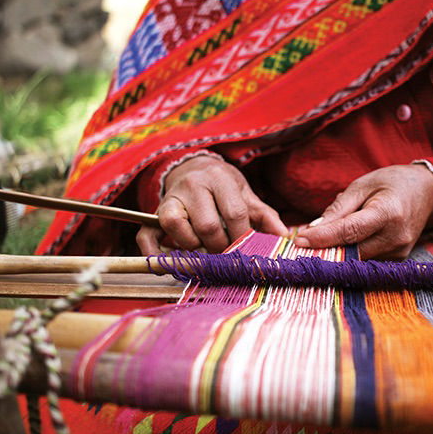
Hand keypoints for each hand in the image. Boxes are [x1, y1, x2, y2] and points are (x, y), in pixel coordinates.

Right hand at [137, 155, 287, 254]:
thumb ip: (265, 216)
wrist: (193, 167)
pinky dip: (154, 254)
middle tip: (227, 255)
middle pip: (207, 225)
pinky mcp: (154, 213)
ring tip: (204, 252)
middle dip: (220, 247)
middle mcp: (193, 186)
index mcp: (220, 179)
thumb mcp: (246, 195)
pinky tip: (167, 265)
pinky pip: (146, 235)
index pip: (234, 213)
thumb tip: (285, 238)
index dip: (242, 237)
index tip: (248, 252)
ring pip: (177, 228)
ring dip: (192, 248)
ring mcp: (170, 199)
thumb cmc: (224, 187)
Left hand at [293, 164, 432, 258]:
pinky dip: (350, 254)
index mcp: (388, 213)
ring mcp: (399, 252)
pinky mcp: (398, 259)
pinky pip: (366, 261)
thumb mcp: (363, 184)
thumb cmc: (393, 183)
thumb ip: (339, 207)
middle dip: (324, 249)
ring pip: (357, 259)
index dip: (322, 238)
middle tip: (300, 245)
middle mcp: (396, 237)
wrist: (428, 193)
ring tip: (318, 242)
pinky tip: (338, 245)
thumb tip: (314, 228)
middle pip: (351, 251)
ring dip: (336, 253)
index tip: (299, 241)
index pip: (349, 232)